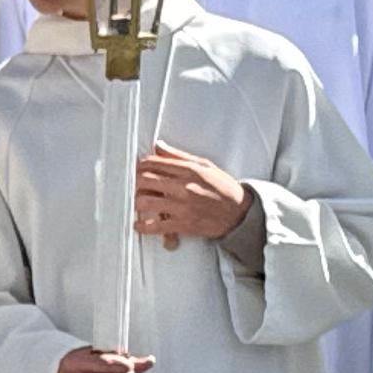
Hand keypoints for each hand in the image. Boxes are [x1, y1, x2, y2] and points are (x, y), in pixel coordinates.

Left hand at [134, 142, 248, 246]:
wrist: (240, 213)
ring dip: (136, 203)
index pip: (154, 163)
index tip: (135, 169)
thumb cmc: (223, 188)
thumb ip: (178, 156)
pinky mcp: (184, 224)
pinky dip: (144, 227)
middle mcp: (184, 187)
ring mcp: (183, 206)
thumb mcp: (204, 165)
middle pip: (145, 180)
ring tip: (135, 203)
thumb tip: (158, 145)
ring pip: (146, 202)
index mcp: (189, 170)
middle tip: (131, 186)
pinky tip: (138, 225)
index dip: (139, 165)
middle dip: (133, 182)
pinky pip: (157, 226)